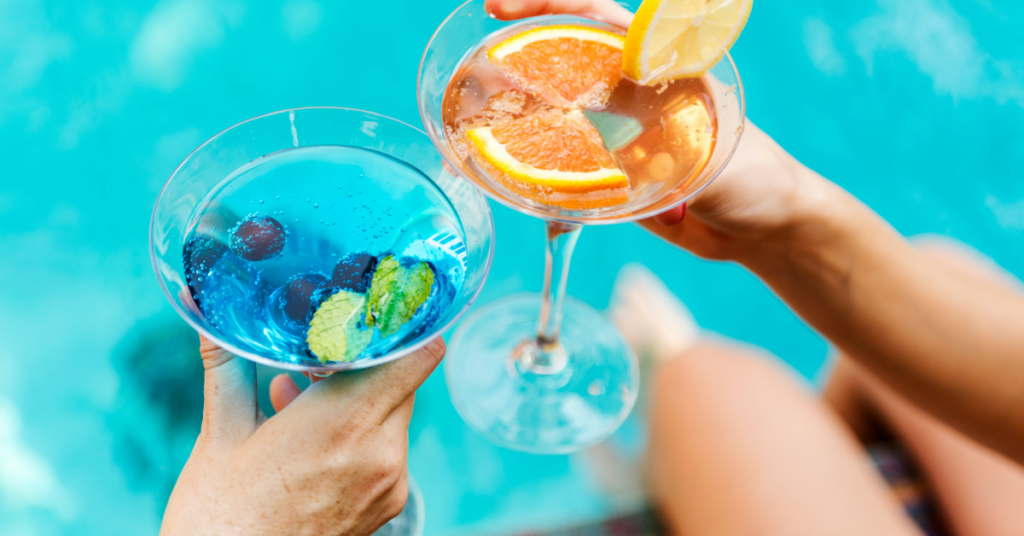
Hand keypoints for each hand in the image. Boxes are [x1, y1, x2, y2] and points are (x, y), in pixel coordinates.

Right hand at [160, 336, 444, 535]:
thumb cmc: (220, 518)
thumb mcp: (220, 435)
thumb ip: (226, 365)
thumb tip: (206, 314)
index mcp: (344, 423)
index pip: (416, 355)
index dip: (405, 326)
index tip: (380, 308)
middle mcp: (380, 452)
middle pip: (401, 379)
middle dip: (365, 361)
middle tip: (319, 352)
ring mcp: (388, 482)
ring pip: (393, 412)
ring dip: (357, 396)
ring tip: (297, 393)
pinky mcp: (386, 504)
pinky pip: (387, 448)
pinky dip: (358, 431)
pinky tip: (307, 432)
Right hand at [487, 0, 832, 262]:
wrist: (763, 227)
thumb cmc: (756, 177)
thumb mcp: (715, 156)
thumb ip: (674, 152)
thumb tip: (627, 158)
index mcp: (659, 70)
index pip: (597, 20)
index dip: (550, 6)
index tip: (500, 8)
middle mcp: (631, 94)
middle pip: (562, 62)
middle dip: (514, 60)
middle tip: (471, 75)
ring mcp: (617, 134)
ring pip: (556, 114)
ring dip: (514, 114)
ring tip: (470, 117)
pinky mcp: (610, 175)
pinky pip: (564, 166)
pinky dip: (532, 167)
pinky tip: (500, 170)